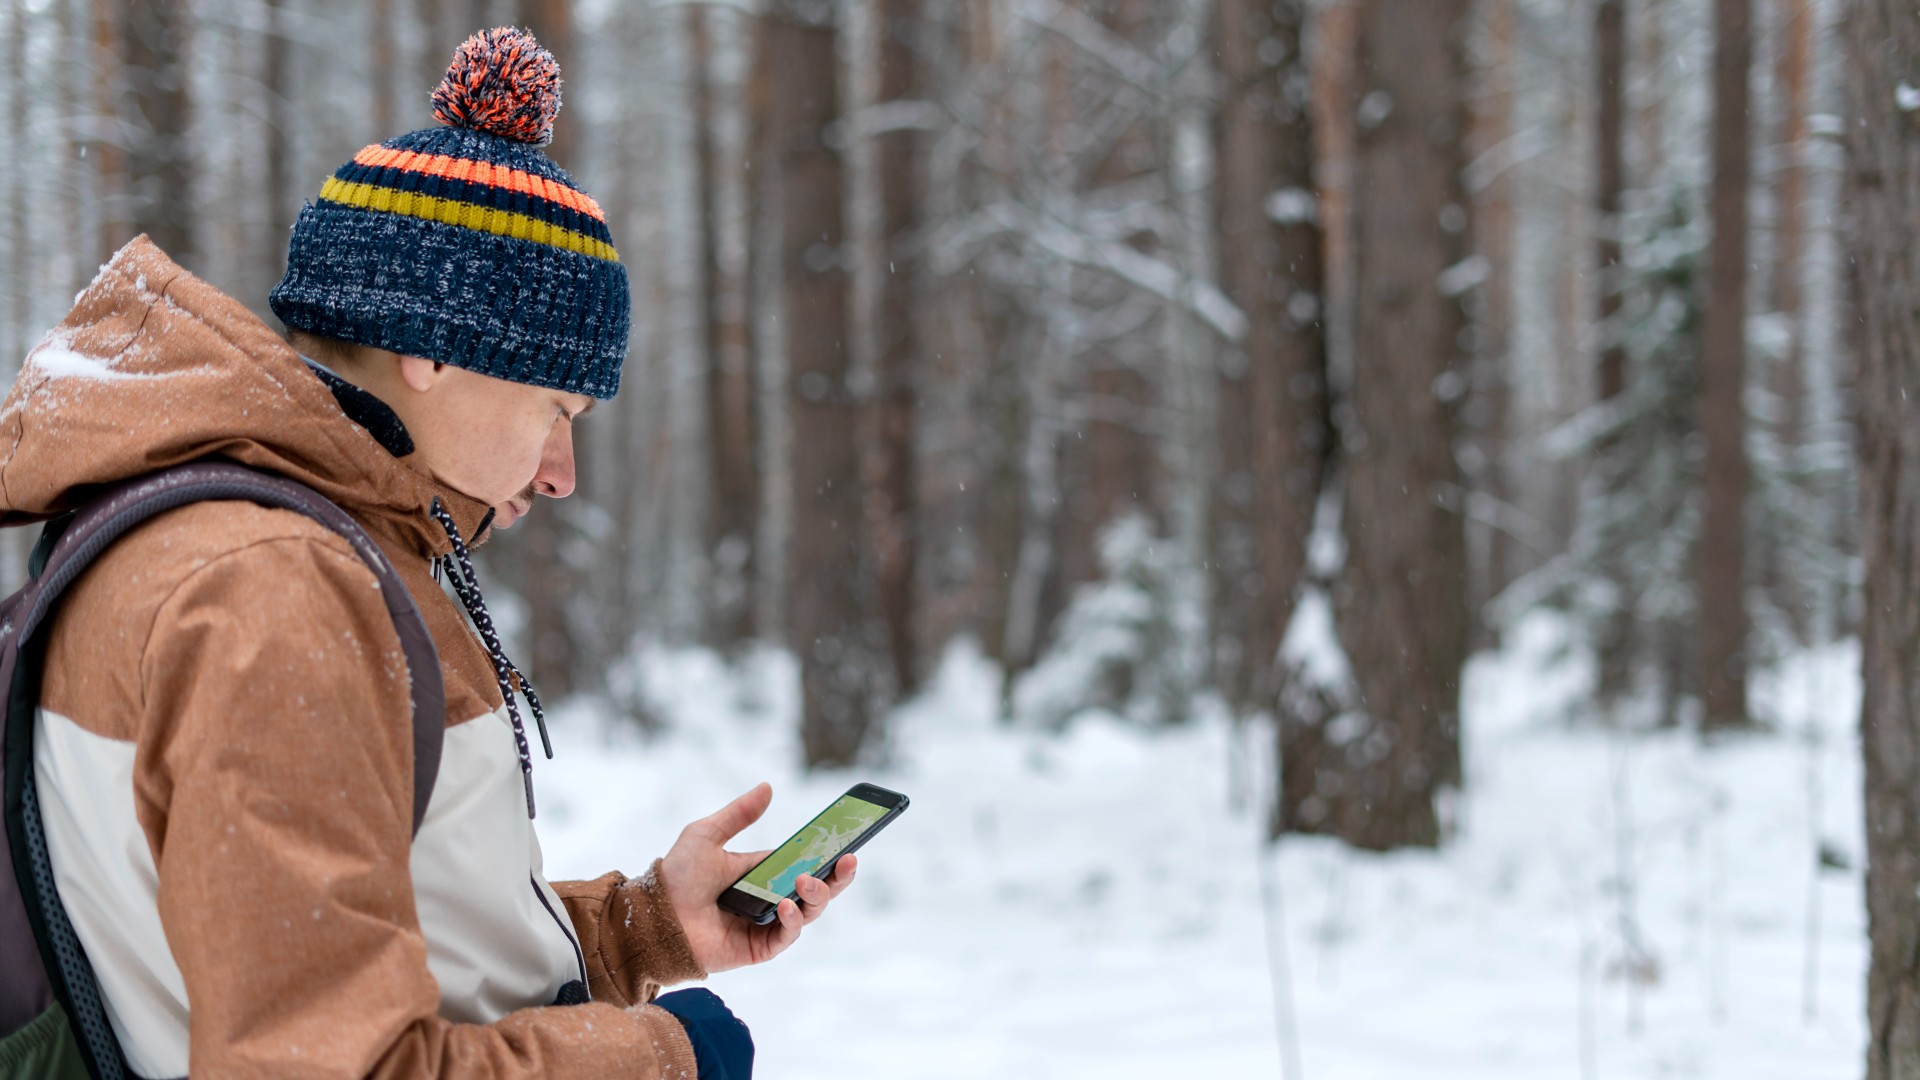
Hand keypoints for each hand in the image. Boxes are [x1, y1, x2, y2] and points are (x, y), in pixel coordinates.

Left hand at [661, 782, 857, 974]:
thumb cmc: (678, 876)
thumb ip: (739, 813)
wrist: (655, 916)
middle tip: (848, 860)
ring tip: (808, 881)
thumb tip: (768, 787)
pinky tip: (786, 906)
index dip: (827, 854)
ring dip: (817, 896)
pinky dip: (793, 921)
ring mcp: (765, 925)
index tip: (847, 841)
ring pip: (808, 913)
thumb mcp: (707, 834)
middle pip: (816, 890)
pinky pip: (786, 937)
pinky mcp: (758, 948)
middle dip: (837, 877)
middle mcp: (769, 899)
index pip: (804, 863)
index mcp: (762, 873)